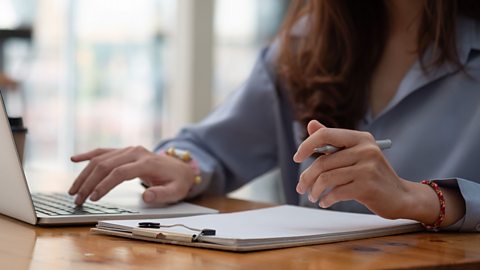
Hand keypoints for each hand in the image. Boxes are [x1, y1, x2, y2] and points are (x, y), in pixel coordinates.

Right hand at [68, 146, 195, 204]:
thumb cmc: (177, 181)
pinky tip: (74, 159)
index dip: (104, 185)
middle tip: (77, 199)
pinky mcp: (124, 151)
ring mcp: (128, 150)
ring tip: (73, 190)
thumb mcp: (176, 191)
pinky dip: (88, 155)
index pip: (120, 172)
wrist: (181, 167)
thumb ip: (162, 194)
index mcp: (147, 162)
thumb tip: (146, 196)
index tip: (93, 198)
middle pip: (106, 165)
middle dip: (89, 183)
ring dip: (85, 174)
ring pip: (101, 158)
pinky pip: (103, 151)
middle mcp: (135, 152)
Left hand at [293, 120, 411, 219]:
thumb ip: (333, 141)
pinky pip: (336, 193)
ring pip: (326, 178)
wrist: (400, 196)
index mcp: (361, 138)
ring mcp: (368, 168)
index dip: (307, 145)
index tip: (297, 158)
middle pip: (322, 162)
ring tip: (313, 196)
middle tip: (302, 187)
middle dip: (307, 177)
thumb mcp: (356, 153)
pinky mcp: (367, 187)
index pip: (326, 135)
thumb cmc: (373, 174)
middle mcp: (366, 150)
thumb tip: (311, 124)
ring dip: (315, 190)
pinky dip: (326, 199)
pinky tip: (325, 202)